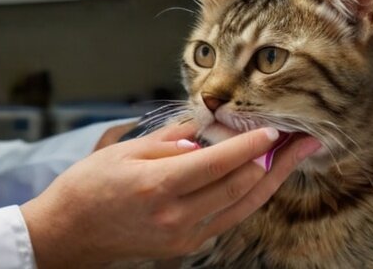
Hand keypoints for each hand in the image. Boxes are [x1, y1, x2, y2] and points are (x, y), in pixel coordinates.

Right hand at [20, 122, 320, 267]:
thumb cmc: (88, 186)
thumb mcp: (124, 151)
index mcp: (159, 186)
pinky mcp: (186, 244)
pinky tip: (261, 177)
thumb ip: (170, 139)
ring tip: (294, 156)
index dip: (251, 145)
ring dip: (272, 179)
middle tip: (303, 138)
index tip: (275, 128)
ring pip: (242, 204)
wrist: (69, 233)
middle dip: (276, 161)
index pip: (219, 163)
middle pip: (240, 186)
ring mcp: (184, 234)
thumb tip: (206, 127)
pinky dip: (248, 195)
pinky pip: (228, 216)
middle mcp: (177, 215)